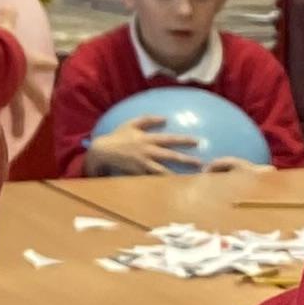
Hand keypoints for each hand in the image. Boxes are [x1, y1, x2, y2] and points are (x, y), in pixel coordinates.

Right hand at [90, 114, 207, 176]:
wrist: (103, 151)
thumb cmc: (118, 136)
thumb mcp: (131, 123)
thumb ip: (148, 119)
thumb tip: (165, 118)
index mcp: (148, 139)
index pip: (170, 139)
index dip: (184, 140)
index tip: (198, 141)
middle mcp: (147, 152)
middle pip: (171, 156)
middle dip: (187, 160)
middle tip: (201, 163)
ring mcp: (143, 164)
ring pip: (163, 171)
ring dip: (177, 175)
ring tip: (190, 180)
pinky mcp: (138, 173)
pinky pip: (152, 179)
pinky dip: (162, 182)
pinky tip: (172, 186)